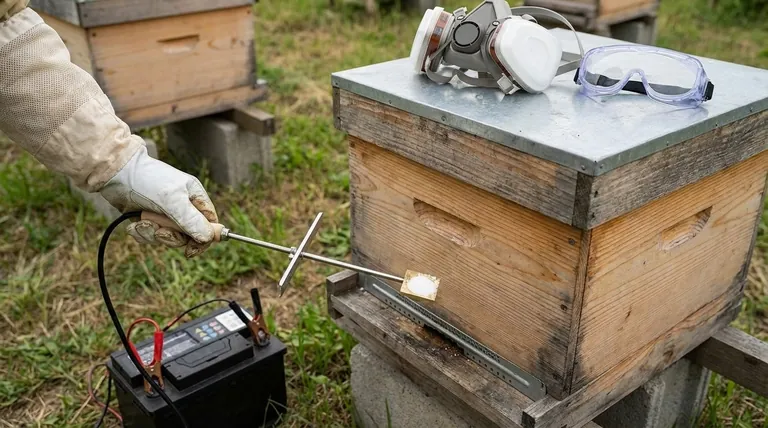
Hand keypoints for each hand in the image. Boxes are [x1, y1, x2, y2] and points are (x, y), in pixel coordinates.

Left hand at [100, 146, 217, 257]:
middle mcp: (182, 206)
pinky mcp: (149, 218)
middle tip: (159, 232)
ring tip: (142, 223)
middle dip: (172, 237)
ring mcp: (165, 213)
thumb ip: (191, 221)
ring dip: (153, 234)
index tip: (191, 249)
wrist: (116, 174)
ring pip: (168, 237)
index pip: (209, 223)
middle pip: (188, 235)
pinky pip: (151, 236)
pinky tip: (134, 224)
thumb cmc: (148, 181)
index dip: (203, 237)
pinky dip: (142, 232)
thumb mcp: (173, 201)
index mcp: (194, 197)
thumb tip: (208, 238)